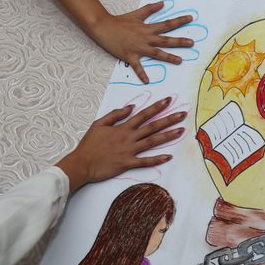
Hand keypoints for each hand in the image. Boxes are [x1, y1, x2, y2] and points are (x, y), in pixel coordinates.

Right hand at [56, 97, 186, 191]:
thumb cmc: (89, 145)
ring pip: (152, 142)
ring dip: (168, 136)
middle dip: (169, 119)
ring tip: (181, 130)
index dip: (157, 107)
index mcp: (123, 128)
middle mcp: (129, 138)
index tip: (168, 100)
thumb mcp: (99, 124)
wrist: (82, 163)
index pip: (143, 114)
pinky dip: (157, 159)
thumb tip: (131, 107)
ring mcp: (129, 151)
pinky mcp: (127, 164)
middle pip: (152, 126)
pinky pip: (145, 161)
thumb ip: (116, 114)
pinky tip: (169, 157)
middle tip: (183, 114)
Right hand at [91, 2, 193, 82]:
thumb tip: (163, 3)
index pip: (167, 24)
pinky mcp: (130, 56)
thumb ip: (151, 9)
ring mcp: (138, 48)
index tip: (191, 18)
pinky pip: (137, 67)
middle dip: (179, 41)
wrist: (104, 27)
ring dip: (168, 57)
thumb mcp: (137, 14)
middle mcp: (146, 38)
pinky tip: (147, 81)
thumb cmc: (120, 21)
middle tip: (192, 43)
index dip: (179, 21)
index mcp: (148, 28)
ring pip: (156, 53)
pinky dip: (141, 74)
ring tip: (180, 61)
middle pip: (166, 40)